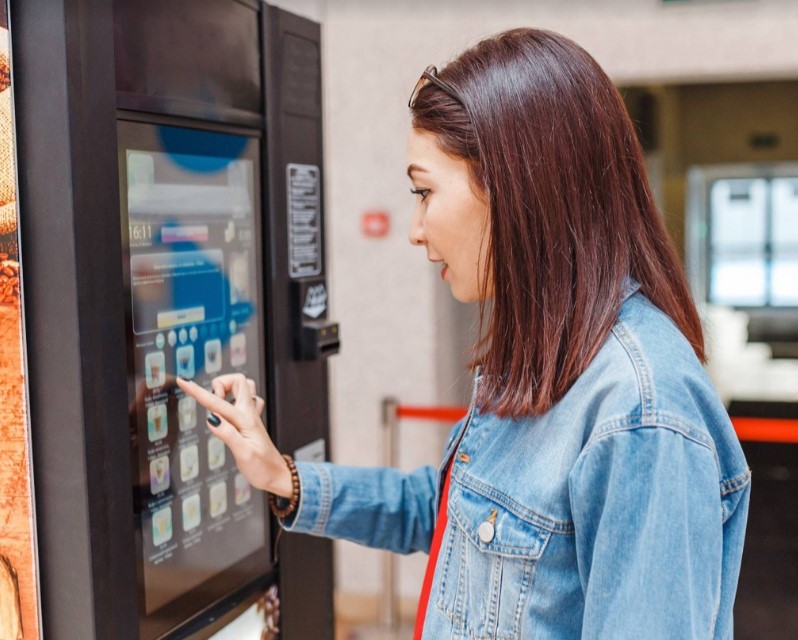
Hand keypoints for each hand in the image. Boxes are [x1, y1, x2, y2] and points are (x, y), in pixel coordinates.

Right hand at [175, 374, 292, 496]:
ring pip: (244, 388)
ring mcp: (252, 416)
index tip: (183, 382)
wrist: (278, 475)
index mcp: (245, 420)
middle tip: (212, 401)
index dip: (198, 391)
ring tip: (218, 404)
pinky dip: (235, 398)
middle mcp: (250, 414)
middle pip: (239, 381)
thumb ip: (228, 434)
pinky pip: (247, 400)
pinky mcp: (252, 421)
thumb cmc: (262, 468)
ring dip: (229, 389)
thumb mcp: (243, 454)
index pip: (217, 402)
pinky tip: (229, 411)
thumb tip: (211, 418)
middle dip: (220, 383)